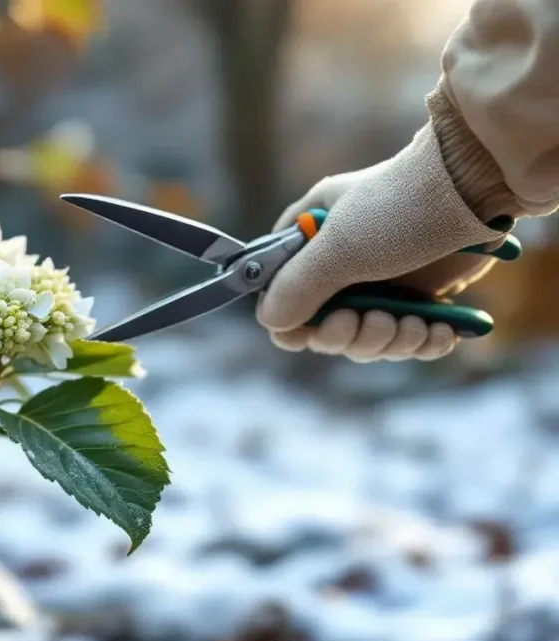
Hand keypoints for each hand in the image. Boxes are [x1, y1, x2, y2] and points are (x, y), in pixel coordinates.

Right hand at [256, 125, 505, 361]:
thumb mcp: (336, 245)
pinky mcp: (418, 295)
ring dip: (390, 341)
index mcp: (309, 242)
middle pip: (324, 328)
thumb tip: (270, 321)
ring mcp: (380, 282)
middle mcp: (339, 265)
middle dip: (351, 335)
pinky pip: (408, 338)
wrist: (479, 189)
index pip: (278, 294)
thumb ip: (296, 286)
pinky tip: (439, 331)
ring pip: (368, 339)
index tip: (314, 326)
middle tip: (374, 321)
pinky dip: (423, 342)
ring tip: (412, 323)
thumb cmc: (399, 206)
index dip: (291, 320)